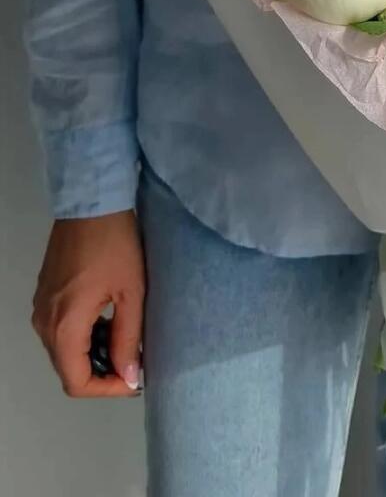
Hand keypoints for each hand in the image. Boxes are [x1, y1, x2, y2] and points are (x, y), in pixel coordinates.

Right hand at [32, 211, 145, 397]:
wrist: (92, 204)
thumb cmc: (117, 246)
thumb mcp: (132, 292)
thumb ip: (129, 337)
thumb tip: (130, 376)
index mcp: (64, 327)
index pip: (76, 382)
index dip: (106, 390)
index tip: (135, 380)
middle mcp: (44, 324)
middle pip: (68, 368)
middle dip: (103, 373)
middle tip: (137, 363)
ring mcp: (40, 309)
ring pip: (64, 351)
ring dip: (95, 354)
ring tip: (129, 343)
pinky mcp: (45, 296)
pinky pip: (62, 330)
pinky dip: (86, 336)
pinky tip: (112, 323)